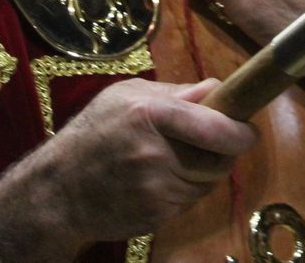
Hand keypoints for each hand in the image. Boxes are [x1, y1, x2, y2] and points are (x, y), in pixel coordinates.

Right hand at [0, 79, 255, 256]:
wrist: (56, 192)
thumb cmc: (92, 134)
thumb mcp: (125, 96)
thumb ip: (176, 92)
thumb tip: (218, 90)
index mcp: (150, 113)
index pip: (217, 126)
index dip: (241, 131)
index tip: (248, 130)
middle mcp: (156, 152)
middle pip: (220, 158)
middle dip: (225, 151)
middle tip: (215, 143)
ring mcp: (156, 188)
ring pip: (208, 182)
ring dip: (204, 171)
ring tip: (175, 159)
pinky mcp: (156, 215)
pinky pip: (189, 201)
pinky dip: (184, 190)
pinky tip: (159, 180)